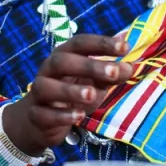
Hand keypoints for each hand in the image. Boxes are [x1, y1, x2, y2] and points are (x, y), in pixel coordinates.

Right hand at [5, 33, 133, 155]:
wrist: (40, 121)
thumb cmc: (72, 95)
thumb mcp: (95, 83)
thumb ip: (110, 74)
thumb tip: (130, 67)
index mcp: (64, 56)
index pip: (80, 43)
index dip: (101, 43)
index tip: (125, 47)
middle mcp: (48, 70)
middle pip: (62, 61)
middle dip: (88, 66)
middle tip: (113, 72)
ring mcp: (38, 93)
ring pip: (46, 87)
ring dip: (69, 90)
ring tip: (92, 95)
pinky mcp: (35, 115)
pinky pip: (44, 114)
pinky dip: (61, 115)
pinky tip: (78, 117)